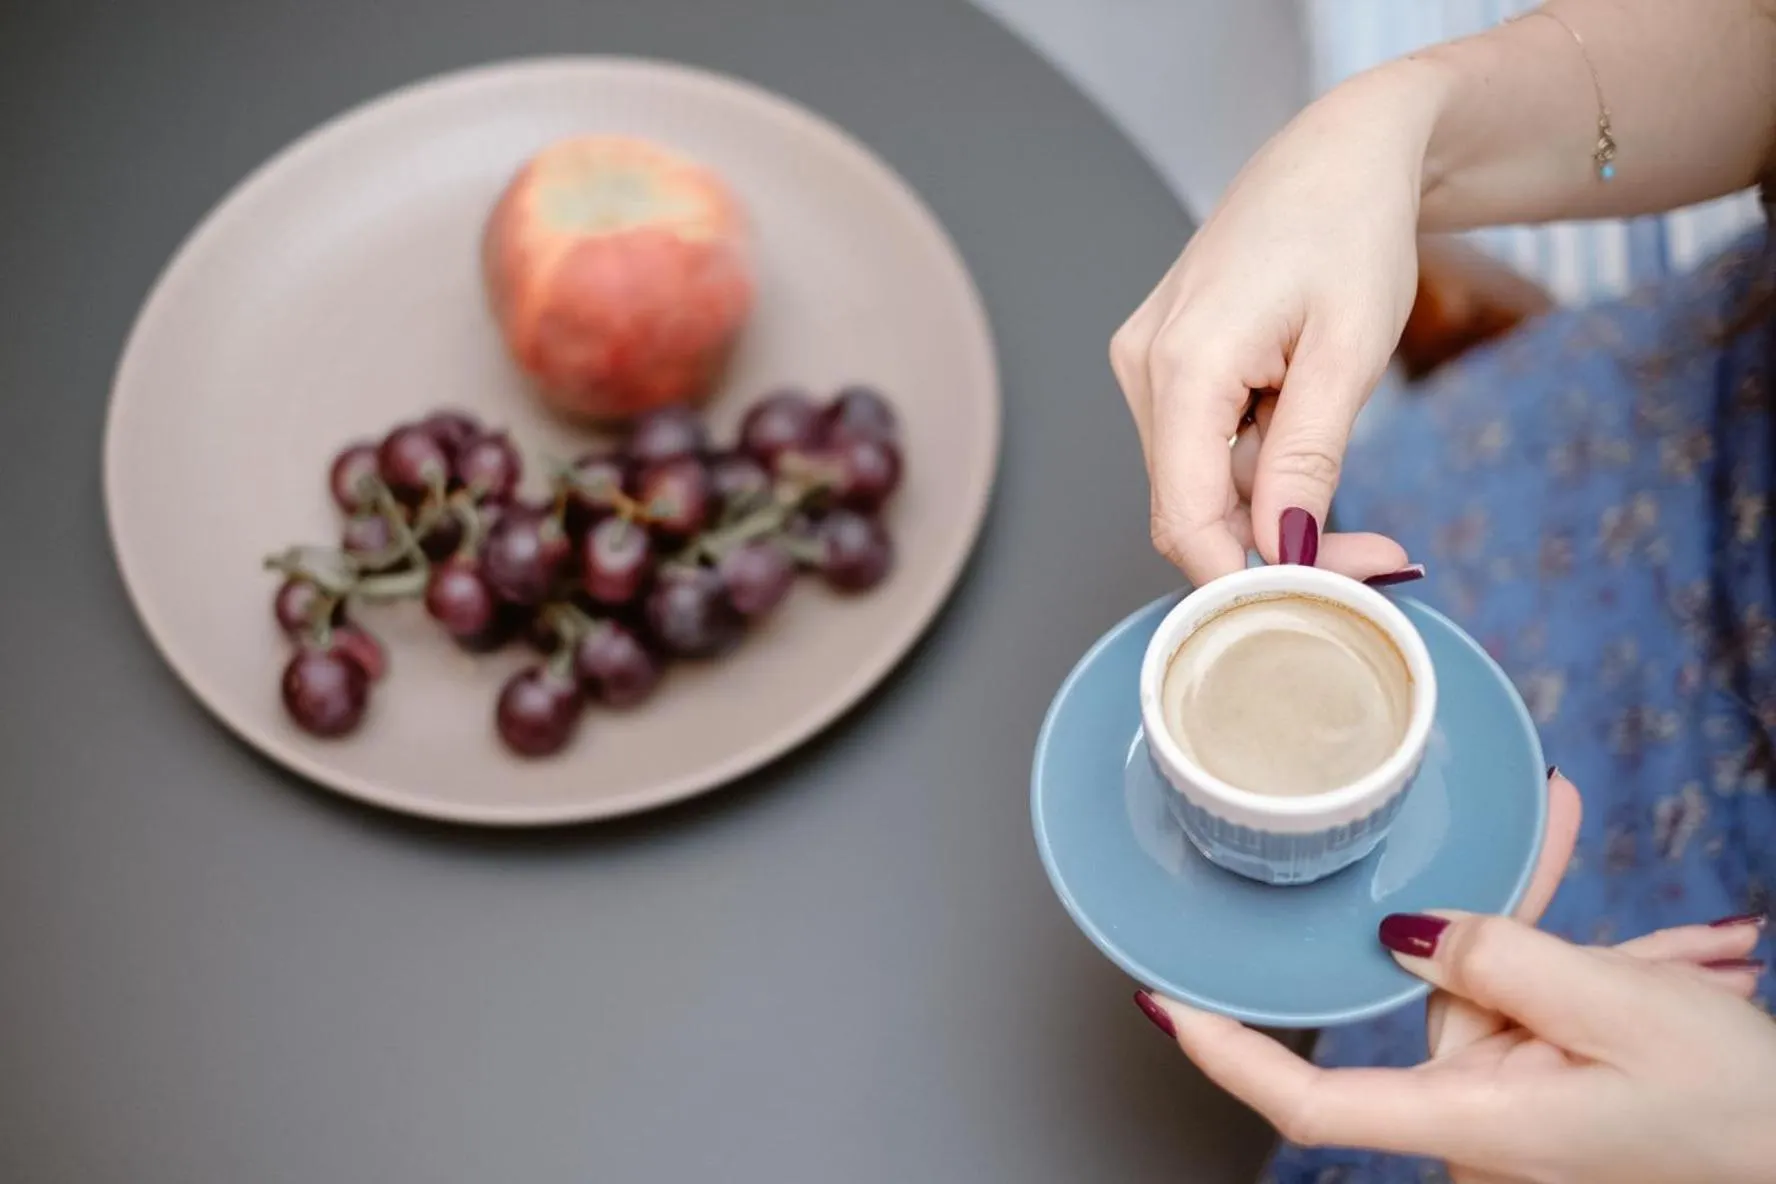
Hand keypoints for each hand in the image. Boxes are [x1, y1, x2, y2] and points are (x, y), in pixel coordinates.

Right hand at [1109, 66, 1440, 584]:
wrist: (1338, 154)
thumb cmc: (1350, 229)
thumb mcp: (1349, 352)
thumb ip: (1306, 459)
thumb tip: (1281, 552)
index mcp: (1183, 363)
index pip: (1185, 520)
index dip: (1245, 580)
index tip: (1323, 604)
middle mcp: (1144, 368)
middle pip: (1188, 510)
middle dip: (1272, 551)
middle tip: (1374, 562)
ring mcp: (1146, 365)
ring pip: (1196, 486)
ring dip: (1268, 513)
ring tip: (1356, 500)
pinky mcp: (1164, 365)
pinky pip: (1200, 450)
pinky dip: (1255, 474)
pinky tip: (1306, 449)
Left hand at [1134, 774, 1774, 1183]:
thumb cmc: (1741, 1116)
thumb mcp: (1625, 1010)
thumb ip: (1503, 955)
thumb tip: (1404, 930)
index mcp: (1472, 1125)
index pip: (1310, 1099)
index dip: (1225, 1050)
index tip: (1160, 999)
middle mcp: (1474, 1125)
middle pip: (1439, 996)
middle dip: (1510, 924)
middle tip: (1554, 830)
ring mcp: (1510, 1113)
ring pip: (1500, 990)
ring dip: (1580, 956)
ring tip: (1676, 966)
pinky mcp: (1542, 1096)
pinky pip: (1539, 1013)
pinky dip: (1595, 981)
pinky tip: (1677, 974)